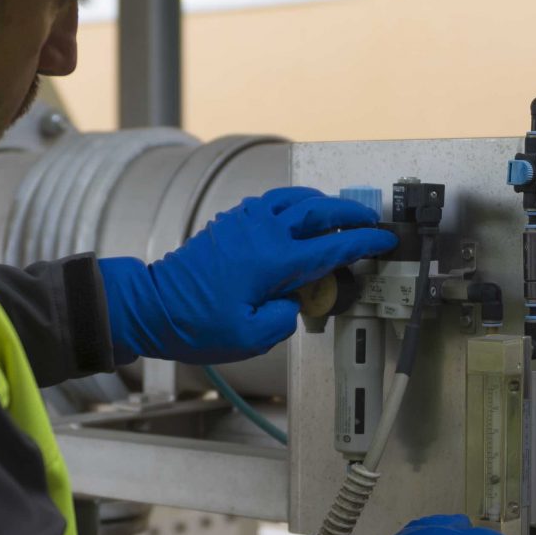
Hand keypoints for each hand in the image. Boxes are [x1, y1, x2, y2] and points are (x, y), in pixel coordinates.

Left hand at [100, 188, 397, 364]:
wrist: (151, 306)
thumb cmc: (194, 323)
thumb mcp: (250, 336)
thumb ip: (284, 317)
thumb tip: (293, 302)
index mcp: (274, 260)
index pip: (332, 246)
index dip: (363, 242)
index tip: (384, 240)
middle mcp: (262, 232)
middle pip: (318, 210)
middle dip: (350, 213)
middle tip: (369, 220)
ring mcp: (244, 222)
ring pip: (294, 199)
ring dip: (321, 203)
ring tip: (338, 214)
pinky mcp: (230, 223)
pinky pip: (271, 202)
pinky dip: (293, 203)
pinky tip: (296, 215)